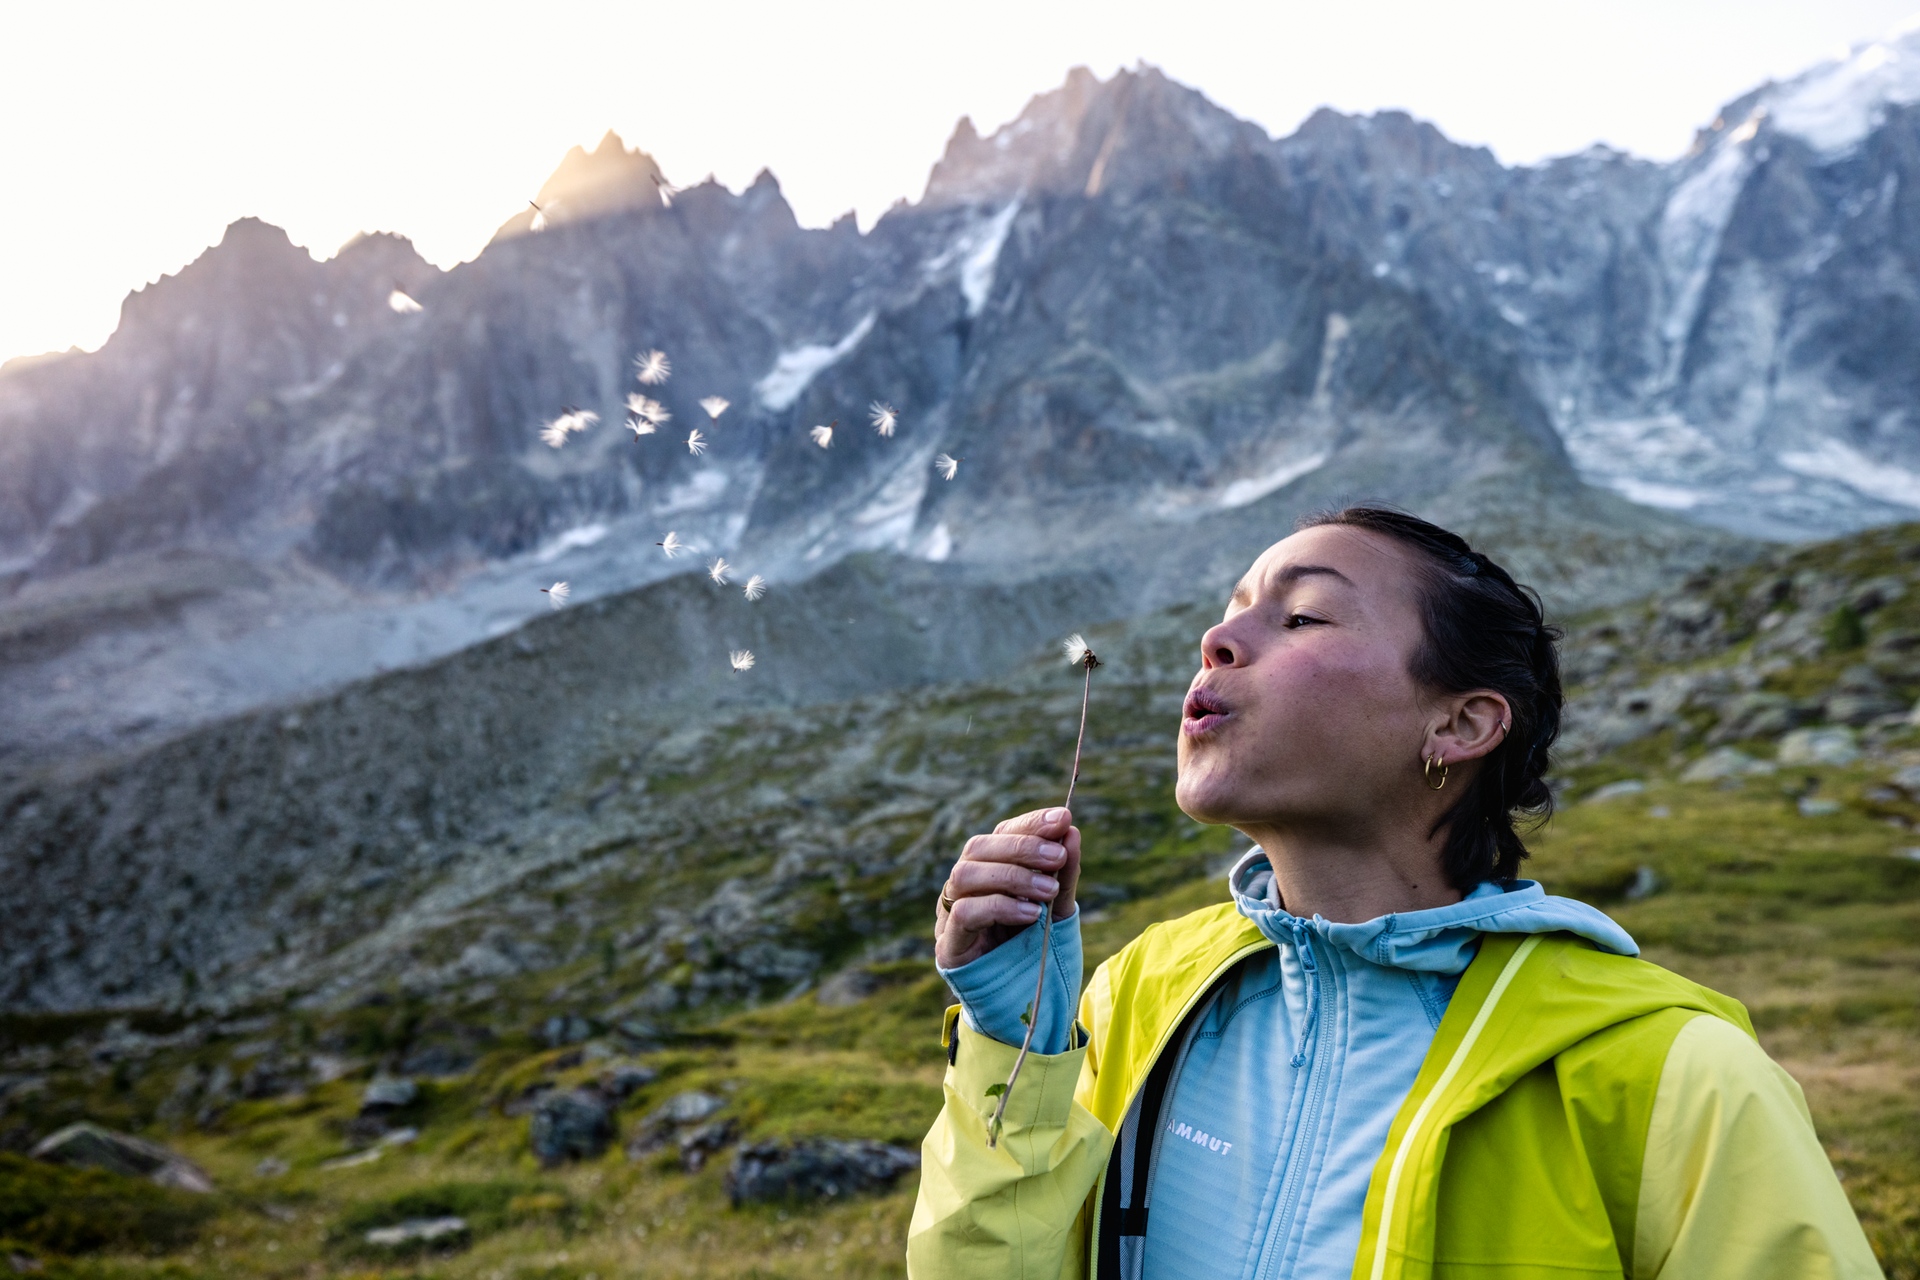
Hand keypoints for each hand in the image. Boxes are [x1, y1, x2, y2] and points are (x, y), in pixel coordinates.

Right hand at [935, 807, 1080, 969]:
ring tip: (1048, 890)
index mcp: (988, 872)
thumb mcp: (1059, 910)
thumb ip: (1064, 874)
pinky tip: (1031, 914)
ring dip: (1012, 876)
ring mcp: (950, 914)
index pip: (1001, 834)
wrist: (1025, 1009)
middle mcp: (964, 888)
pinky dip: (1001, 906)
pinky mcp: (949, 945)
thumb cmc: (1036, 953)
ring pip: (965, 875)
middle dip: (1022, 847)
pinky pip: (965, 913)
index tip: (1063, 819)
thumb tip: (1071, 832)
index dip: (1030, 823)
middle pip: (978, 848)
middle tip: (1058, 857)